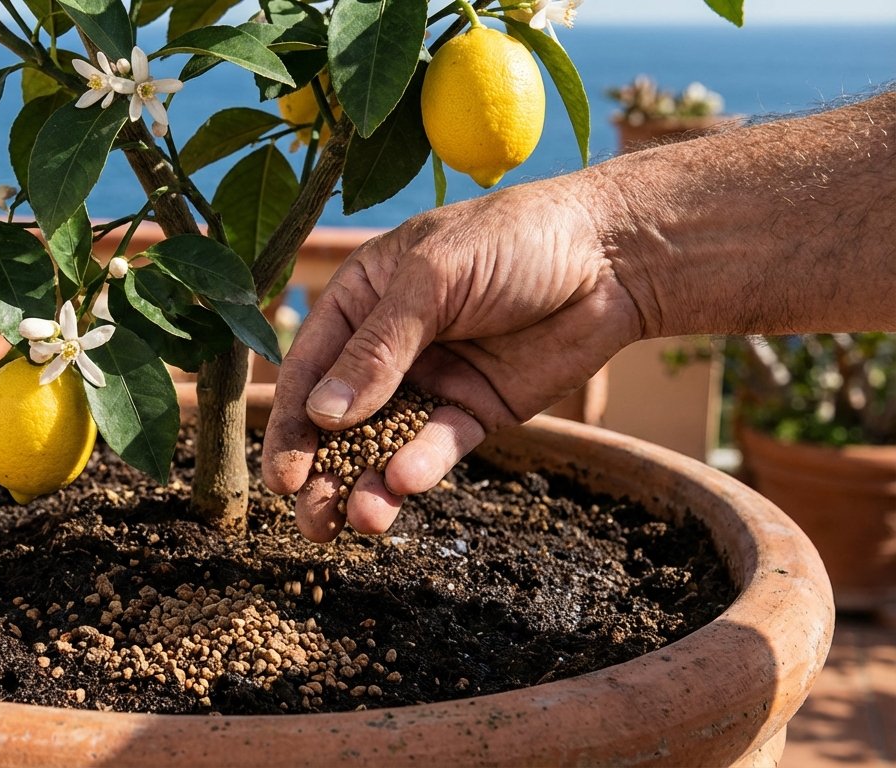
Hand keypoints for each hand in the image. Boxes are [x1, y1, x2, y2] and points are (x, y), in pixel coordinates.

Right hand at [263, 177, 645, 541]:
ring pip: (386, 442)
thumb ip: (378, 349)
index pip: (311, 367)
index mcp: (361, 299)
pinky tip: (407, 483)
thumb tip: (323, 415)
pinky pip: (439, 444)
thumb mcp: (434, 280)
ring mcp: (431, 380)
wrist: (612, 256)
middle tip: (311, 520)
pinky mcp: (475, 409)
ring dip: (368, 483)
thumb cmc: (513, 240)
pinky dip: (422, 465)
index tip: (282, 474)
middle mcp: (387, 346)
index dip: (293, 421)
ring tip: (361, 520)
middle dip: (323, 471)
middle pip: (340, 418)